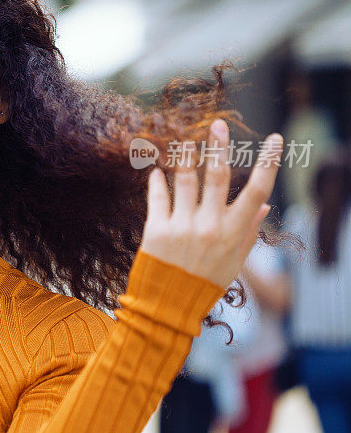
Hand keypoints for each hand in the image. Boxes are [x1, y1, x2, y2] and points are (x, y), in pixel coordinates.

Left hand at [138, 119, 282, 288]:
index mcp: (234, 233)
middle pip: (218, 177)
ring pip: (185, 179)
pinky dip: (157, 181)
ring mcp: (183, 226)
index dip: (269, 164)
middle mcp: (210, 226)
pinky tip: (157, 172)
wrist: (167, 308)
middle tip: (217, 124)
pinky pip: (158, 196)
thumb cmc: (204, 284)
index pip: (258, 192)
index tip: (276, 140)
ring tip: (183, 139)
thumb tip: (263, 206)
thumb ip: (248, 233)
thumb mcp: (233, 263)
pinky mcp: (157, 229)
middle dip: (218, 147)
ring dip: (185, 156)